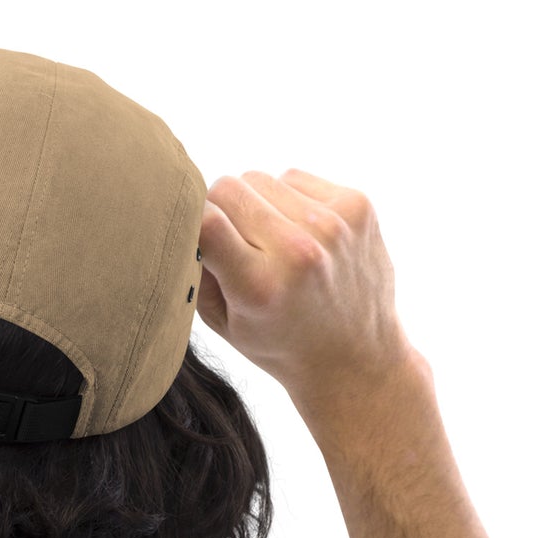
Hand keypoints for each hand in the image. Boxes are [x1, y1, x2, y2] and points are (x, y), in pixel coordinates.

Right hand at [195, 168, 419, 401]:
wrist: (355, 358)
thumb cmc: (279, 343)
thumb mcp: (224, 325)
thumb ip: (196, 271)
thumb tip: (182, 217)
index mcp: (258, 288)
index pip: (204, 219)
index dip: (192, 221)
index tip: (196, 236)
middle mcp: (297, 251)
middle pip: (228, 188)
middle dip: (220, 210)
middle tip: (233, 242)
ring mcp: (331, 225)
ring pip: (260, 178)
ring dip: (255, 204)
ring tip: (270, 242)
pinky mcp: (356, 205)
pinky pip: (294, 178)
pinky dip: (288, 199)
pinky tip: (299, 233)